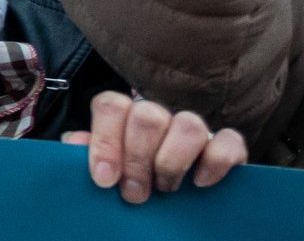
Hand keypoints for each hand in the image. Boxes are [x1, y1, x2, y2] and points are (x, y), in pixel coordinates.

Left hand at [67, 93, 247, 202]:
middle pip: (147, 115)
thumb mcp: (109, 169)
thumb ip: (88, 154)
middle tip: (134, 194)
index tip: (104, 179)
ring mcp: (195, 128)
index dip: (105, 140)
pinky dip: (215, 161)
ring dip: (172, 162)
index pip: (111, 105)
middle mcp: (160, 116)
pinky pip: (228, 141)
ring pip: (188, 124)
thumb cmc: (134, 179)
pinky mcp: (227, 146)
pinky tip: (200, 183)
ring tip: (165, 190)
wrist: (179, 197)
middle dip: (137, 159)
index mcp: (126, 116)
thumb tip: (75, 143)